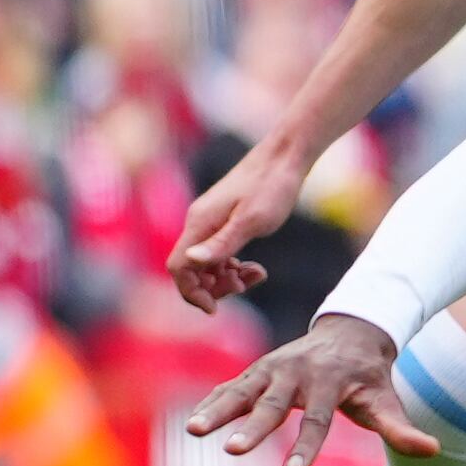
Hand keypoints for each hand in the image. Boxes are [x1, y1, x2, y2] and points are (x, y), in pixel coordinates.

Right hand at [168, 136, 310, 313]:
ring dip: (227, 277)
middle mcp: (199, 223)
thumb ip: (222, 243)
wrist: (286, 157)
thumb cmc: (272, 186)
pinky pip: (220, 252)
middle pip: (191, 269)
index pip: (178, 268)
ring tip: (257, 275)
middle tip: (245, 285)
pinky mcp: (225, 220)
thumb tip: (191, 262)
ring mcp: (211, 221)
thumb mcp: (252, 220)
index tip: (215, 308)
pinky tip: (257, 268)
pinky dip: (235, 265)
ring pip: (207, 263)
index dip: (192, 292)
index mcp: (199, 224)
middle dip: (214, 286)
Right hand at [184, 316, 436, 465]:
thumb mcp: (386, 400)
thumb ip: (402, 428)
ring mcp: (272, 369)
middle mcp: (297, 373)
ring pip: (242, 390)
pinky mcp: (256, 370)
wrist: (351, 332)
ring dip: (218, 409)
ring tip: (193, 430)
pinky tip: (193, 420)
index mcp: (330, 382)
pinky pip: (231, 386)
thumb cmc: (369, 377)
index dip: (306, 447)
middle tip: (233, 450)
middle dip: (254, 428)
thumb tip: (433, 451)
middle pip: (273, 405)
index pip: (317, 420)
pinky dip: (212, 401)